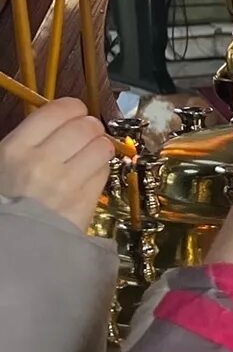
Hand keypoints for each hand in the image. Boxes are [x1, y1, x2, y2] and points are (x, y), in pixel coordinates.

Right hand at [0, 100, 112, 232]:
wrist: (13, 244)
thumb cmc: (5, 200)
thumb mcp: (2, 163)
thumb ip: (27, 140)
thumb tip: (56, 120)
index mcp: (16, 148)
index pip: (56, 112)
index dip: (72, 107)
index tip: (76, 110)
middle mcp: (43, 162)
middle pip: (84, 127)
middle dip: (90, 125)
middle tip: (87, 130)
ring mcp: (67, 184)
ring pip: (101, 147)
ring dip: (100, 144)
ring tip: (93, 149)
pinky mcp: (85, 203)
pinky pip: (104, 172)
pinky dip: (101, 167)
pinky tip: (91, 171)